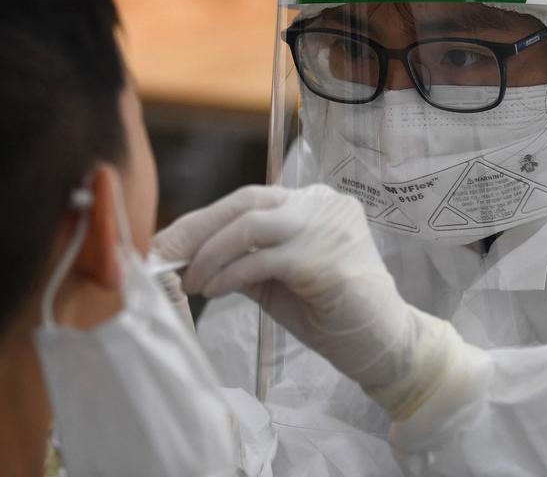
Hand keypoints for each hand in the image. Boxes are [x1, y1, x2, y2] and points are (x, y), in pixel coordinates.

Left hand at [154, 184, 480, 420]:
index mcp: (313, 201)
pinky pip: (260, 261)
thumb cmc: (332, 313)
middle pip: (244, 202)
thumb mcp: (279, 278)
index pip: (248, 199)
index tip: (169, 243)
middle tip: (162, 255)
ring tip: (189, 282)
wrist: (385, 346)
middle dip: (196, 229)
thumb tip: (187, 257)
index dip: (204, 220)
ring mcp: (324, 227)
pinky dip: (229, 275)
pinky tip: (213, 292)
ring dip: (209, 254)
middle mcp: (321, 203)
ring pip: (248, 225)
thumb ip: (244, 259)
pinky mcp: (323, 258)